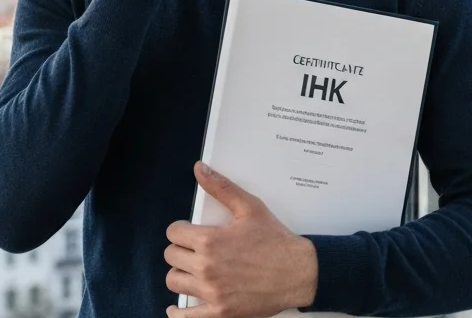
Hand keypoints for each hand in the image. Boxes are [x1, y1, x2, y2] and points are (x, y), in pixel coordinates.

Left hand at [164, 161, 317, 316]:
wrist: (299, 272)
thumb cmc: (276, 240)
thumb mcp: (250, 207)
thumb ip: (221, 187)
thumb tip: (199, 169)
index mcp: (210, 241)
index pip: (173, 233)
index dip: (180, 230)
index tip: (188, 232)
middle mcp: (207, 267)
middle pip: (171, 256)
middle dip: (180, 250)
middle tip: (193, 249)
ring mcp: (212, 291)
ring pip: (174, 281)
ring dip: (180, 274)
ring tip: (192, 270)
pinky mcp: (220, 311)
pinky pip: (186, 317)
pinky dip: (178, 313)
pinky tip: (177, 308)